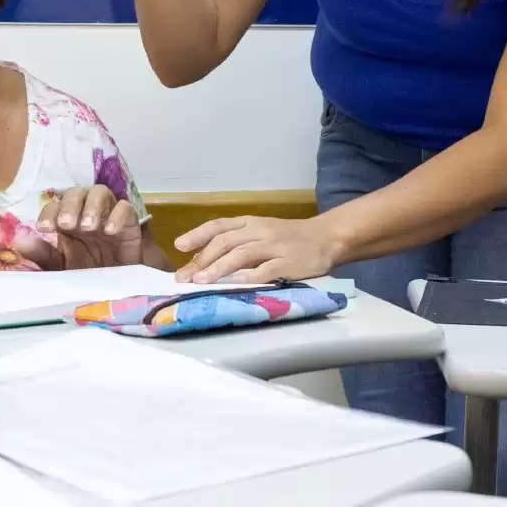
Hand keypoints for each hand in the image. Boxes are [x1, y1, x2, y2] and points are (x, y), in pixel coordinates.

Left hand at [16, 186, 143, 269]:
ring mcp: (108, 216)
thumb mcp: (61, 267)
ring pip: (100, 192)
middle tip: (67, 224)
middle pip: (77, 193)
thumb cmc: (87, 274)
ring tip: (88, 226)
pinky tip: (110, 231)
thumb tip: (19, 240)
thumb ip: (42, 254)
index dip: (49, 212)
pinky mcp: (129, 224)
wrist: (117, 290)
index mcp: (67, 221)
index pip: (55, 205)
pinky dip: (117, 215)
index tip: (45, 228)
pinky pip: (125, 208)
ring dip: (92, 206)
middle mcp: (86, 213)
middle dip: (70, 206)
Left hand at [174, 216, 343, 284]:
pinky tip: (234, 285)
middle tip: (183, 276)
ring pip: (241, 254)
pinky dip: (249, 277)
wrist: (326, 237)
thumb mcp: (262, 232)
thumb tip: (203, 261)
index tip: (179, 246)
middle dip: (202, 258)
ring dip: (218, 268)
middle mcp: (260, 231)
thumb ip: (238, 243)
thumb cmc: (290, 237)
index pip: (220, 225)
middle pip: (226, 241)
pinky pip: (265, 270)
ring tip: (200, 281)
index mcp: (251, 222)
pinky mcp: (288, 263)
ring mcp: (274, 247)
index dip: (198, 234)